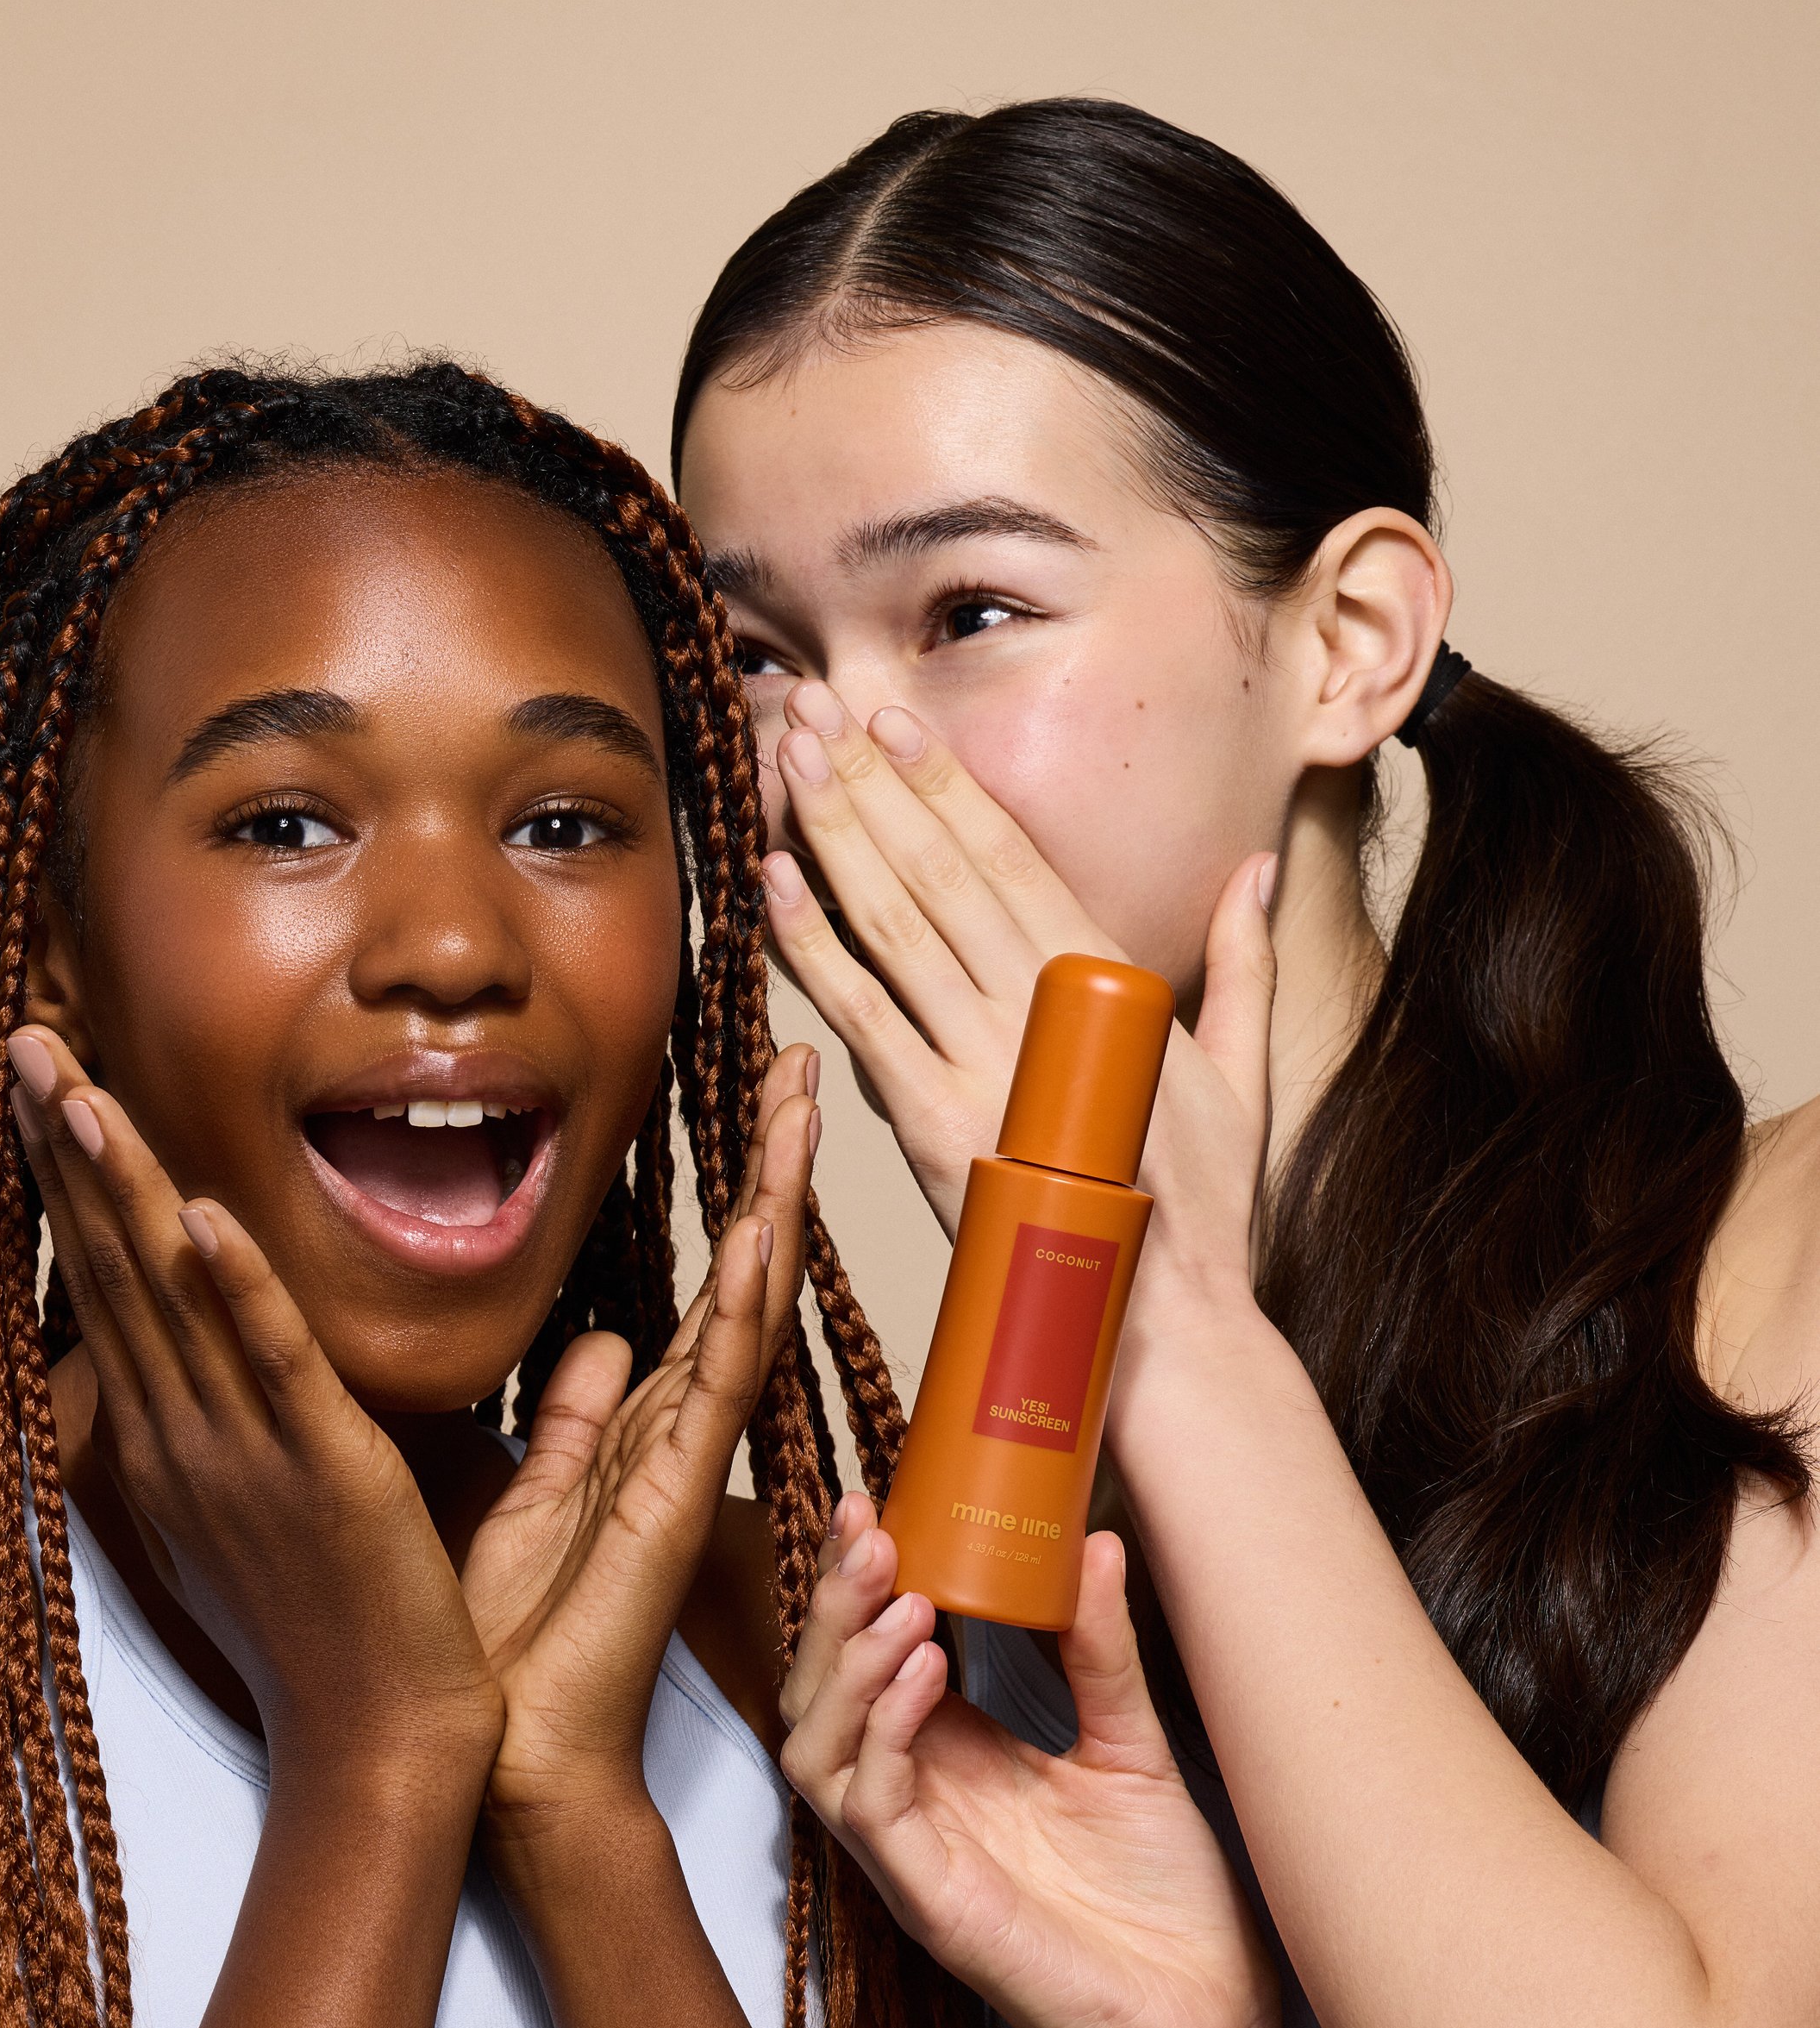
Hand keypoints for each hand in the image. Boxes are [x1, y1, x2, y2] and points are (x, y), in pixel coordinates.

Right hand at [8, 1027, 500, 1802]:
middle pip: (115, 1270)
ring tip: (85, 1094)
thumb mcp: (249, 1515)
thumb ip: (222, 1425)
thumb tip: (187, 1364)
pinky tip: (209, 1219)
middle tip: (30, 1042)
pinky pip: (277, 1367)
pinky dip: (241, 1292)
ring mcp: (246, 1454)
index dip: (75, 1181)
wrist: (382, 1745)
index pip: (109, 1285)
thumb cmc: (329, 1635)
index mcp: (172, 1444)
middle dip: (72, 1152)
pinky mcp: (326, 1471)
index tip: (45, 1087)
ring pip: (174, 1301)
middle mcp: (186, 1439)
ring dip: (130, 1192)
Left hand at [465, 1048, 818, 1872]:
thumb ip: (572, 1423)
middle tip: (803, 1065)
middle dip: (773, 1169)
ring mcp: (686, 1463)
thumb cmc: (508, 1641)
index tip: (758, 1103)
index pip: (705, 1288)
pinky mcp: (672, 1500)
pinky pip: (717, 1388)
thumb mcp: (528, 1499)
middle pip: (742, 1277)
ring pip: (745, 1309)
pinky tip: (759, 1234)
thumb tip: (598, 1343)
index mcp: (642, 1428)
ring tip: (798, 1107)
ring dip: (772, 1205)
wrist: (507, 1749)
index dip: (735, 1197)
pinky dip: (740, 1309)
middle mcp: (680, 1433)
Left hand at [763, 693, 1277, 1349]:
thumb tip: (1257, 867)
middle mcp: (1038, 1007)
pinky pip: (860, 1015)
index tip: (896, 722)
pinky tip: (771, 883)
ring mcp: (981, 1062)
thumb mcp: (1243, 1071)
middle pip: (940, 868)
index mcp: (1108, 983)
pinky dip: (812, 946)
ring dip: (831, 833)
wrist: (1165, 1322)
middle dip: (871, 781)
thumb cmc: (1204, 1207)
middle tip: (816, 705)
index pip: (1013, 857)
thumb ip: (1242, 960)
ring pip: (892, 922)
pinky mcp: (934, 1123)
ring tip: (784, 759)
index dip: (946, 784)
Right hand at [781, 1509, 1281, 2027]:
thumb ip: (1101, 1652)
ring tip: (900, 1596)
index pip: (869, 1657)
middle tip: (869, 1531)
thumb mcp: (1132, 1745)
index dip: (857, 1584)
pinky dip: (880, 1733)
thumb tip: (1095, 1539)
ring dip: (844, 1661)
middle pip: (821, 1690)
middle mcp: (917, 1803)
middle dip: (833, 1606)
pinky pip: (868, 1809)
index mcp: (953, 1761)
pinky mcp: (930, 1904)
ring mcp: (915, 1856)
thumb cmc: (1168, 1905)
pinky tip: (923, 1671)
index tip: (875, 1501)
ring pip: (815, 1746)